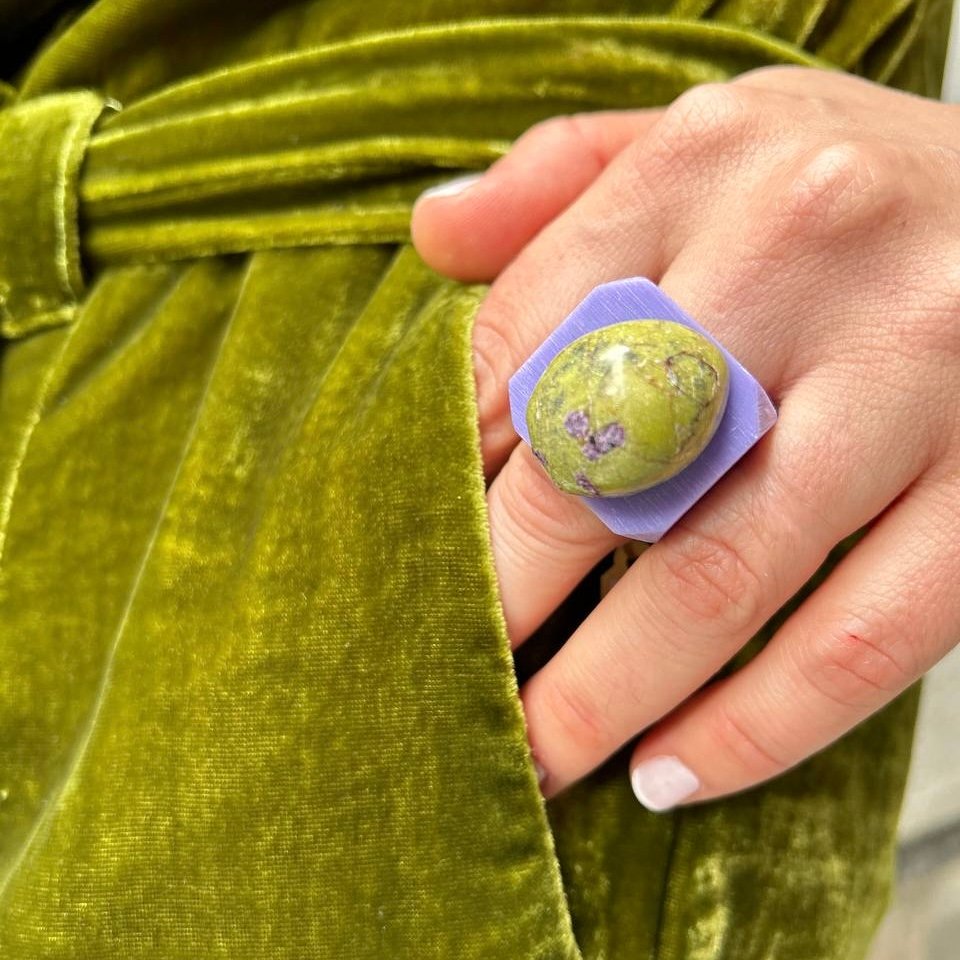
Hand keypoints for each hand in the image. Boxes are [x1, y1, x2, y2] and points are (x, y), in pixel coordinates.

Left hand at [410, 66, 959, 809]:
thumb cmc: (838, 182)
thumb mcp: (701, 134)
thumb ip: (558, 177)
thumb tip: (432, 238)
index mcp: (701, 161)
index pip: (518, 340)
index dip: (451, 471)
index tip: (415, 555)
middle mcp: (804, 253)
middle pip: (600, 464)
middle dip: (506, 596)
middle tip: (448, 679)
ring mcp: (914, 374)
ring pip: (722, 574)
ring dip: (608, 695)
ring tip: (538, 761)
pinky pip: (864, 640)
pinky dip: (756, 728)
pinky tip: (673, 773)